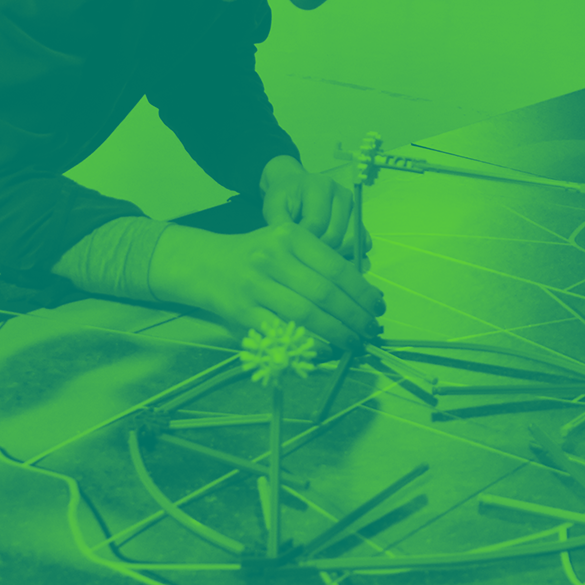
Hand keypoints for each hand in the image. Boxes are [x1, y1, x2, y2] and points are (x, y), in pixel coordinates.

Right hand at [198, 222, 385, 348]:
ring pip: (306, 313)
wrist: (207, 264)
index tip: (377, 305)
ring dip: (337, 332)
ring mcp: (256, 285)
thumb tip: (362, 293)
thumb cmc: (258, 254)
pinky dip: (307, 342)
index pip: (336, 266)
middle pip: (325, 292)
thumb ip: (319, 261)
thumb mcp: (288, 243)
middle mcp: (273, 257)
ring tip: (354, 340)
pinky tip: (325, 348)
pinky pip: (282, 331)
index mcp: (291, 235)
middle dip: (354, 315)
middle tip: (371, 329)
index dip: (361, 290)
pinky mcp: (242, 311)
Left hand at [261, 158, 371, 260]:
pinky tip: (331, 254)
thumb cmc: (284, 197)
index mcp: (320, 185)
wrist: (296, 187)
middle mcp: (342, 193)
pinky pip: (361, 241)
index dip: (303, 241)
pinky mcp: (359, 218)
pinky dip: (349, 251)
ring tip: (315, 255)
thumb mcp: (273, 206)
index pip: (317, 222)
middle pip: (336, 234)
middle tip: (302, 255)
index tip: (292, 249)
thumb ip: (280, 224)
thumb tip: (289, 247)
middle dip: (318, 250)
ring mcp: (353, 206)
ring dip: (334, 253)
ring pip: (351, 240)